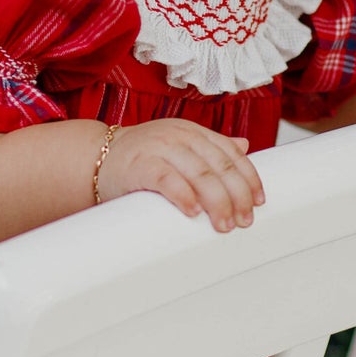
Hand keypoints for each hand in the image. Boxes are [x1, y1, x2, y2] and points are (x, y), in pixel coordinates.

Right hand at [97, 119, 264, 231]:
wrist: (96, 157)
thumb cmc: (141, 157)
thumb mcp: (179, 145)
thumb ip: (210, 147)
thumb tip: (244, 146)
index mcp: (194, 132)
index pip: (231, 154)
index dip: (249, 178)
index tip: (258, 202)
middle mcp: (180, 136)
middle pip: (220, 166)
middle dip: (237, 196)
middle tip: (244, 220)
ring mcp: (160, 148)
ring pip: (200, 173)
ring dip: (217, 201)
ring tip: (224, 224)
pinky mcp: (140, 164)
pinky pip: (167, 179)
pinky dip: (183, 196)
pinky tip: (193, 212)